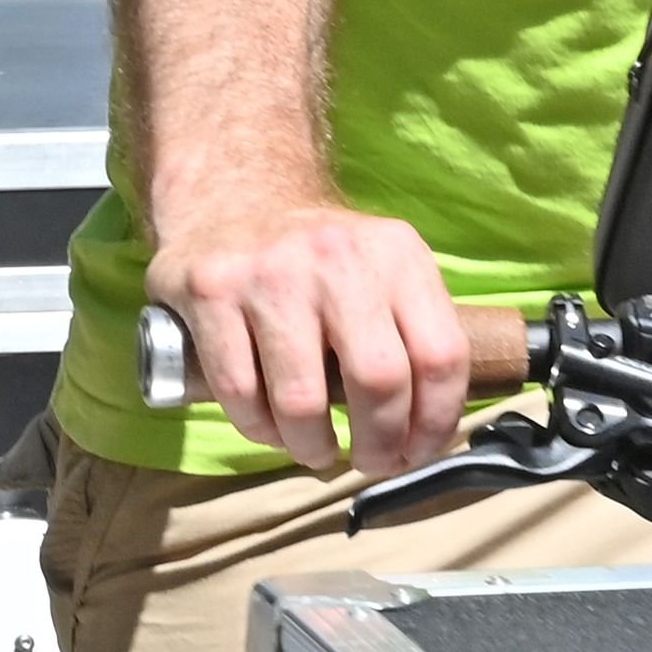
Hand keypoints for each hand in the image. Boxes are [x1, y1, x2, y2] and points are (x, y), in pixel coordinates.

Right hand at [145, 198, 468, 477]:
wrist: (231, 192)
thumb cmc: (317, 255)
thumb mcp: (384, 266)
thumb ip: (413, 331)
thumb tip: (431, 431)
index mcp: (396, 253)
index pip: (441, 357)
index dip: (435, 424)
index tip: (418, 452)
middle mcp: (336, 257)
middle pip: (378, 384)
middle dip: (379, 446)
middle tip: (370, 460)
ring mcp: (269, 273)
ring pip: (302, 402)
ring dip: (312, 447)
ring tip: (314, 448)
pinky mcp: (210, 291)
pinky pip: (239, 393)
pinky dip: (258, 428)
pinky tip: (268, 425)